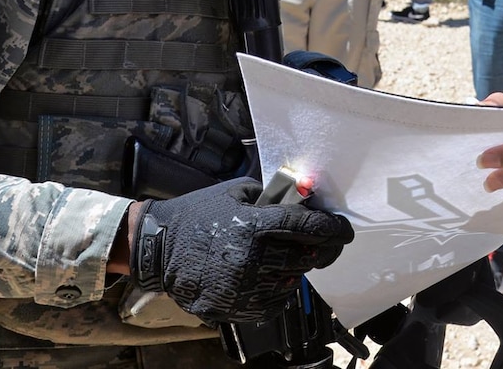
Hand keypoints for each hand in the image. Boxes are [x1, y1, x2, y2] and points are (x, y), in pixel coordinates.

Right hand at [130, 177, 353, 324]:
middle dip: (322, 248)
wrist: (159, 249)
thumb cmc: (197, 216)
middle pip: (308, 256)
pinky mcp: (236, 308)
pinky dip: (279, 289)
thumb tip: (304, 199)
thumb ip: (271, 197)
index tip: (343, 229)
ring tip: (285, 257)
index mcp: (255, 226)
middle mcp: (253, 259)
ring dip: (297, 268)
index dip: (333, 228)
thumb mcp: (236, 193)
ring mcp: (244, 287)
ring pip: (294, 281)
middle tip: (323, 242)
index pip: (310, 228)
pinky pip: (275, 302)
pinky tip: (269, 275)